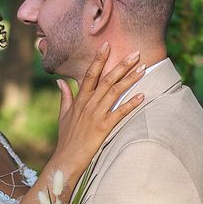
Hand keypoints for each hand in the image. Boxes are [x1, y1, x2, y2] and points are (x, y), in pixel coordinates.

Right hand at [54, 43, 144, 169]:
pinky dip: (131, 104)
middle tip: (135, 53)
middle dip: (121, 65)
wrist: (66, 158)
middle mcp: (88, 104)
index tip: (107, 44)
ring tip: (143, 68)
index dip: (98, 59)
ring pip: (115, 92)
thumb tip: (60, 81)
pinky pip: (119, 113)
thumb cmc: (66, 138)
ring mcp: (96, 114)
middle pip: (106, 79)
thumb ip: (64, 96)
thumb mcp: (62, 115)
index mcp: (80, 100)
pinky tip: (143, 96)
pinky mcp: (103, 127)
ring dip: (130, 79)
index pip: (90, 74)